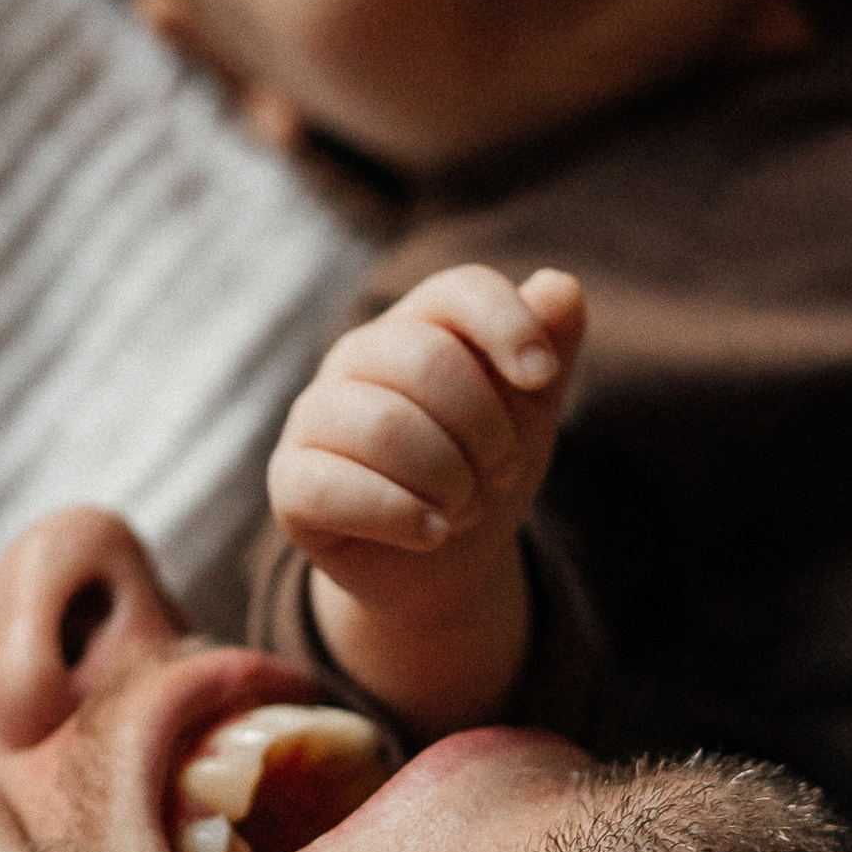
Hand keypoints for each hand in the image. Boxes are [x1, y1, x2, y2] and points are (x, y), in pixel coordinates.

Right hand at [270, 264, 582, 739]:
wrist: (442, 566)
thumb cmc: (483, 469)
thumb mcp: (531, 411)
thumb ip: (550, 345)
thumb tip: (560, 286)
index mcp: (419, 323)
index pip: (460, 290)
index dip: (508, 325)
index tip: (542, 377)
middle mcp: (358, 356)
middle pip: (428, 359)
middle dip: (486, 429)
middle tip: (501, 471)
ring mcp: (315, 415)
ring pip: (384, 426)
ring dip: (450, 481)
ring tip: (463, 507)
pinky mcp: (290, 480)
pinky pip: (332, 486)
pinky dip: (402, 516)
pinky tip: (431, 531)